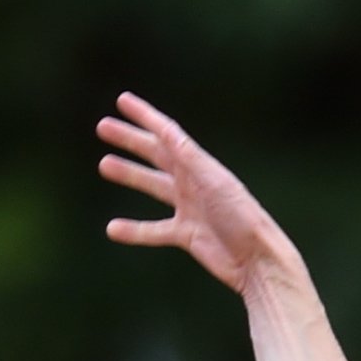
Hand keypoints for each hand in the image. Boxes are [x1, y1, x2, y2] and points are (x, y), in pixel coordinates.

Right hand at [98, 93, 287, 293]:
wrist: (258, 260)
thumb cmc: (242, 219)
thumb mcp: (215, 184)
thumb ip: (190, 159)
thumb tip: (167, 131)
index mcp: (202, 166)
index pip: (168, 135)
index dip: (145, 116)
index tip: (122, 100)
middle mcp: (194, 183)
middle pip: (156, 155)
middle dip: (131, 140)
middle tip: (103, 127)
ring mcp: (190, 208)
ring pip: (153, 186)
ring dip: (130, 175)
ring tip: (105, 165)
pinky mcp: (187, 235)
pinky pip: (154, 230)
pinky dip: (134, 230)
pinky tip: (112, 229)